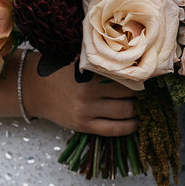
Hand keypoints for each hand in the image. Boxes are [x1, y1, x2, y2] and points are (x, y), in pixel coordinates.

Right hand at [22, 56, 137, 136]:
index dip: (139, 75)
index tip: (147, 74)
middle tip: (148, 90)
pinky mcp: (84, 126)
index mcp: (88, 73)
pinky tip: (136, 122)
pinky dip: (130, 126)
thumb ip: (100, 59)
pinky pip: (114, 129)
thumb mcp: (78, 59)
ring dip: (138, 109)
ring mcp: (86, 111)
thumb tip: (131, 56)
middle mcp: (89, 93)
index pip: (124, 74)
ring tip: (143, 104)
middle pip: (128, 94)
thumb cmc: (61, 70)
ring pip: (125, 112)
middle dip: (141, 93)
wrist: (36, 90)